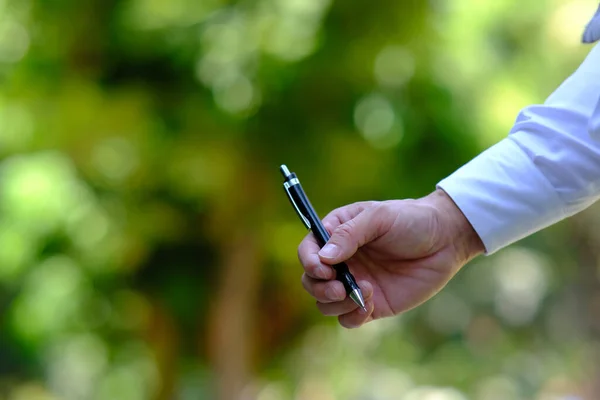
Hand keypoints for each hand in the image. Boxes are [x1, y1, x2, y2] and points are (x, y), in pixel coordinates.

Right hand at [297, 189, 484, 327]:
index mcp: (336, 234)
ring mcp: (355, 283)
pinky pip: (348, 319)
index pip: (308, 250)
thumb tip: (324, 257)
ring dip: (337, 303)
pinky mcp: (371, 304)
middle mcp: (341, 261)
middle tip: (341, 286)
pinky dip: (352, 316)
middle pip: (311, 281)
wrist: (446, 240)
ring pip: (325, 304)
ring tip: (365, 291)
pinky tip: (369, 303)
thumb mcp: (379, 217)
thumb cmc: (410, 219)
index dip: (309, 262)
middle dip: (320, 287)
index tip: (324, 269)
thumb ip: (349, 234)